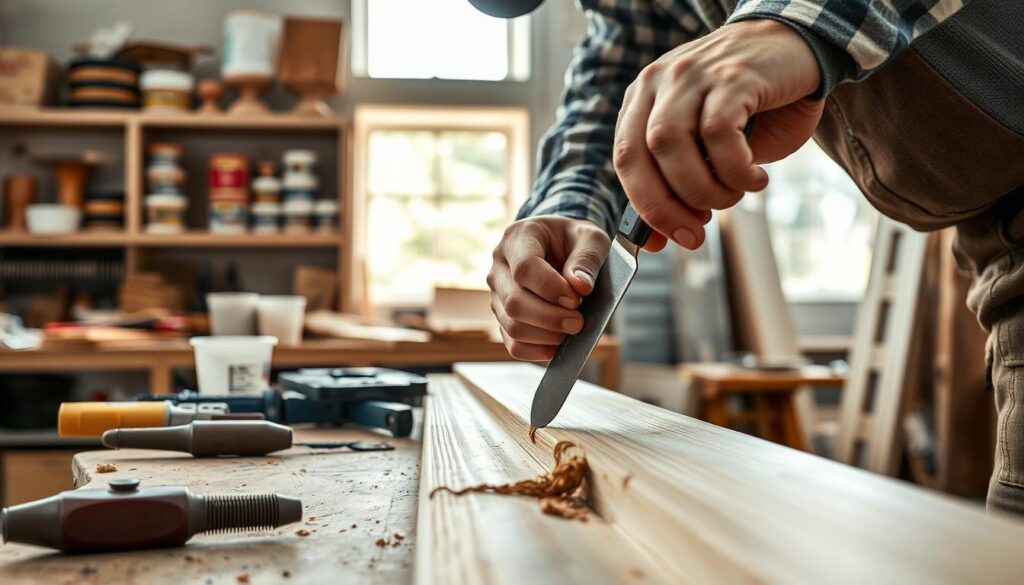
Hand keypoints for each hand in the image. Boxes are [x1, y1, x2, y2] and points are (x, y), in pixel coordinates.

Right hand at [488, 216, 610, 360]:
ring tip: (573, 330)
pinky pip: (512, 343)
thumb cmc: (575, 240)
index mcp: (518, 238)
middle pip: (514, 302)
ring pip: (512, 325)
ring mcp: (498, 294)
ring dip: (546, 335)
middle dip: (550, 317)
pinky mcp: (504, 316)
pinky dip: (536, 351)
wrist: (562, 246)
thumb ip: (587, 258)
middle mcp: (499, 266)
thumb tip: (579, 287)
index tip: (576, 299)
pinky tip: (558, 347)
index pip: (524, 268)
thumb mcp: (591, 237)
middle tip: (579, 322)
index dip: (550, 288)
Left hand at [614, 19, 825, 251]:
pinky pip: (719, 133)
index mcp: (644, 99)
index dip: (644, 206)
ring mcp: (693, 75)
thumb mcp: (708, 145)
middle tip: (695, 232)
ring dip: (701, 189)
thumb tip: (661, 237)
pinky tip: (755, 179)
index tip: (666, 239)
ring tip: (732, 197)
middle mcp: (660, 83)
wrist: (795, 48)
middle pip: (640, 154)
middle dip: (664, 206)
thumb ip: (682, 182)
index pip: (625, 159)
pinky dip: (735, 169)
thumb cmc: (751, 106)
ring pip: (671, 144)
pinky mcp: (732, 75)